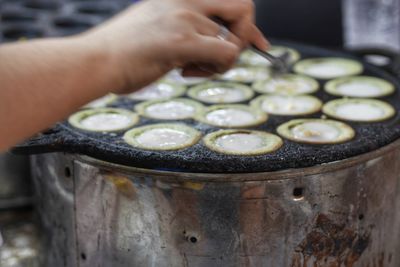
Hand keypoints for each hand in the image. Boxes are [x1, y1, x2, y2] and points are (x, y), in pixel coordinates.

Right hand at [81, 0, 267, 93]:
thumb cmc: (123, 54)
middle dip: (244, 37)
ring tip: (188, 69)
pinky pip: (226, 54)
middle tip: (222, 58)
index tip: (260, 44)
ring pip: (231, 42)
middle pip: (243, 8)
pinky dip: (216, 68)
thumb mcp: (158, 31)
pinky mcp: (181, 40)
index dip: (249, 24)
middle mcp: (184, 0)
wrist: (94, 62)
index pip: (230, 1)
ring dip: (217, 63)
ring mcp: (183, 17)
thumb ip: (188, 32)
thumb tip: (217, 45)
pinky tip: (186, 72)